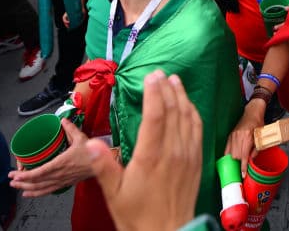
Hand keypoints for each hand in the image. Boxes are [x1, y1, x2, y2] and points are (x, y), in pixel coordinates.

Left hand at [9, 118, 93, 196]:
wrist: (102, 165)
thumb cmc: (91, 152)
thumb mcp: (81, 138)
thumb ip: (70, 129)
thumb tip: (62, 120)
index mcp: (61, 163)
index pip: (39, 173)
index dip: (25, 175)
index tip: (14, 174)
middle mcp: (59, 175)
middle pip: (37, 182)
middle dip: (22, 182)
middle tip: (10, 180)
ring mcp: (62, 181)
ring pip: (41, 188)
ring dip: (27, 188)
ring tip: (16, 186)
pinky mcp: (65, 184)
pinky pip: (48, 190)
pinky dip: (37, 193)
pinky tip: (29, 193)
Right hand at [86, 71, 200, 230]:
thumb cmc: (139, 218)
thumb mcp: (115, 194)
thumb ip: (103, 167)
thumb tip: (90, 144)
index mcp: (151, 157)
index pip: (155, 116)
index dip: (154, 93)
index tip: (150, 76)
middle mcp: (173, 152)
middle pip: (173, 111)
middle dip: (167, 88)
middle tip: (159, 73)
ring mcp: (188, 155)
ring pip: (188, 117)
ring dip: (182, 96)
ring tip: (175, 81)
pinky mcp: (197, 161)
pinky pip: (198, 129)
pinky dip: (193, 112)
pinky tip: (188, 105)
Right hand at [225, 99, 265, 177]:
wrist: (252, 112)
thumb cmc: (258, 123)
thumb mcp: (261, 136)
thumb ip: (256, 149)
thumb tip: (251, 160)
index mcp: (247, 137)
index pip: (244, 156)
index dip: (243, 167)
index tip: (242, 175)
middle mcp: (239, 136)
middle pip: (236, 156)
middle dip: (239, 164)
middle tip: (243, 168)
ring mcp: (233, 135)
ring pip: (230, 153)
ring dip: (234, 160)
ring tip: (238, 162)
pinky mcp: (230, 135)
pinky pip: (227, 148)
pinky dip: (228, 154)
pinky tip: (231, 158)